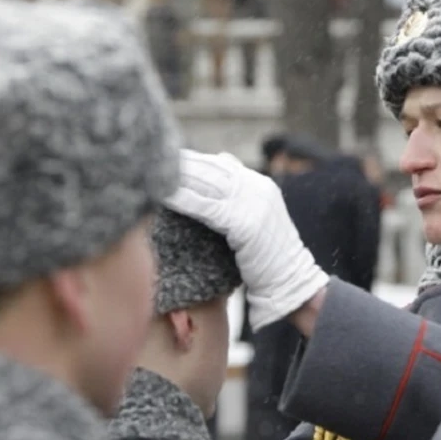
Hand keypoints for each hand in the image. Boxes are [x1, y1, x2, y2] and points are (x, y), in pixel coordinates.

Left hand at [164, 149, 328, 330]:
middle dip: (182, 164)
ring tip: (151, 174)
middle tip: (151, 158)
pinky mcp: (246, 222)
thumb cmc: (267, 261)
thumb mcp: (254, 225)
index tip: (168, 157)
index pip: (222, 164)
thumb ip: (235, 204)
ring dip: (178, 177)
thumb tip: (205, 188)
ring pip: (208, 183)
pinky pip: (208, 206)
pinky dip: (184, 199)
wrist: (290, 282)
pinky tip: (164, 195)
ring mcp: (254, 204)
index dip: (194, 161)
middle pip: (213, 169)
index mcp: (260, 186)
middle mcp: (259, 189)